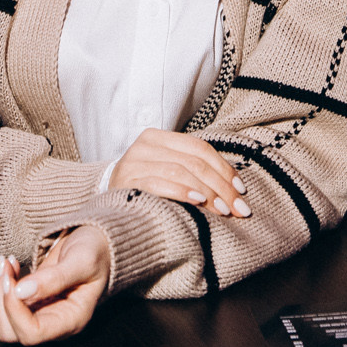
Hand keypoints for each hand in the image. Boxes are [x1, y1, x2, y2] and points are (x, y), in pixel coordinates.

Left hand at [0, 228, 110, 344]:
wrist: (97, 244)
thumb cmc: (96, 253)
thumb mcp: (82, 261)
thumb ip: (55, 277)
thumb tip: (21, 291)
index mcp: (71, 320)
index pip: (32, 333)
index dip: (14, 311)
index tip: (12, 281)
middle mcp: (52, 324)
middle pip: (11, 333)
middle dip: (0, 301)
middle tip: (5, 267)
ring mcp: (38, 316)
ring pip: (1, 324)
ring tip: (4, 264)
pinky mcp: (27, 306)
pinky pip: (0, 309)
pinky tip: (6, 268)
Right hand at [109, 128, 248, 216]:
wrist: (104, 203)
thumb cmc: (145, 187)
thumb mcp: (168, 170)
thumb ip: (195, 171)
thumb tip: (236, 188)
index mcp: (159, 137)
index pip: (200, 148)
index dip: (224, 168)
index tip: (241, 191)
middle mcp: (145, 144)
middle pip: (193, 162)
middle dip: (221, 186)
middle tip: (239, 208)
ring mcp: (134, 162)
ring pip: (180, 172)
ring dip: (207, 192)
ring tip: (223, 209)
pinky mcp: (126, 181)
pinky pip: (159, 184)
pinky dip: (182, 192)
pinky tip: (199, 202)